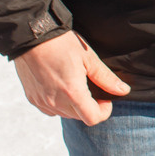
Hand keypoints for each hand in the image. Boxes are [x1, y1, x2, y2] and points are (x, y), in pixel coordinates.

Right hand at [13, 31, 129, 124]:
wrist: (31, 36)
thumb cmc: (61, 44)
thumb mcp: (88, 58)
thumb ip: (106, 78)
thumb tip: (123, 90)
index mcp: (72, 93)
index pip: (93, 118)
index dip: (104, 111)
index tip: (105, 98)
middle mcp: (55, 102)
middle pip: (80, 117)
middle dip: (90, 107)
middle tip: (91, 88)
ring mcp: (42, 102)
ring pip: (65, 114)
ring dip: (74, 106)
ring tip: (75, 84)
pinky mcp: (32, 98)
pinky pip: (50, 109)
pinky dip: (59, 104)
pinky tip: (60, 86)